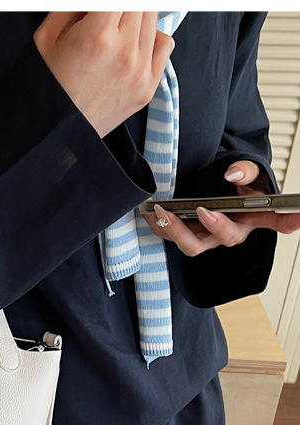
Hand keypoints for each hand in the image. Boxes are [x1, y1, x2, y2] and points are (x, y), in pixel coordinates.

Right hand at [34, 12, 174, 136]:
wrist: (52, 135)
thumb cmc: (46, 89)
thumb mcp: (46, 37)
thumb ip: (73, 6)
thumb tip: (92, 2)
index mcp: (97, 35)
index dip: (104, 4)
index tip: (97, 12)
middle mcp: (124, 52)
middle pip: (137, 3)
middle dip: (117, 9)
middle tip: (102, 21)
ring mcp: (139, 71)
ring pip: (152, 16)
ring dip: (132, 17)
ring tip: (112, 32)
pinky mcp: (147, 87)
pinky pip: (164, 43)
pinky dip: (150, 37)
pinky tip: (130, 45)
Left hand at [142, 160, 299, 256]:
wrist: (214, 187)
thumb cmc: (235, 185)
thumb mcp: (247, 172)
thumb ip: (246, 170)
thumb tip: (234, 174)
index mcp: (253, 217)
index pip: (277, 221)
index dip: (289, 221)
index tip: (297, 215)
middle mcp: (230, 231)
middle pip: (226, 237)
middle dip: (215, 225)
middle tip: (204, 210)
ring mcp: (206, 236)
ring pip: (193, 244)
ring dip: (176, 229)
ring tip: (163, 210)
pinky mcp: (185, 235)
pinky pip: (170, 236)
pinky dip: (158, 224)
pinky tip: (149, 211)